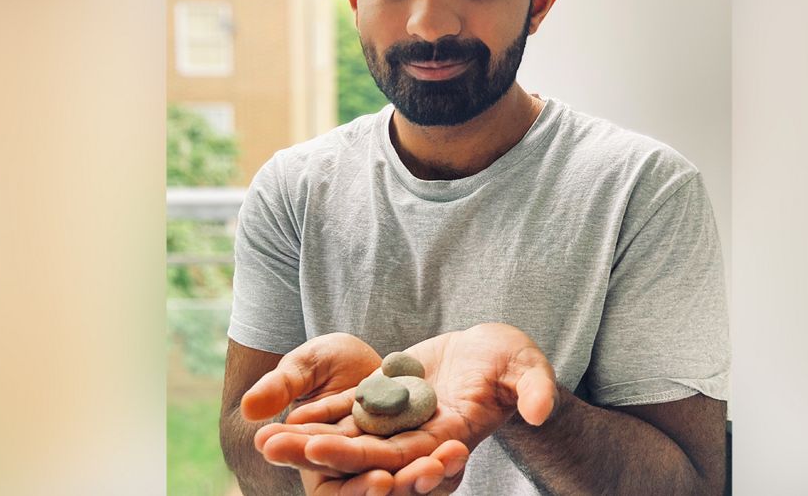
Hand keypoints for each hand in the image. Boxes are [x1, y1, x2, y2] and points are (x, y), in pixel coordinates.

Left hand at [253, 323, 557, 490]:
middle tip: (273, 448)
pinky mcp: (388, 400)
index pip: (406, 455)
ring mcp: (400, 420)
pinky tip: (285, 414)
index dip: (366, 456)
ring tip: (265, 439)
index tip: (322, 452)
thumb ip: (533, 388)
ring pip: (350, 436)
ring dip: (308, 440)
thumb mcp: (527, 368)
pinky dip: (320, 415)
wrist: (493, 351)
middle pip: (365, 452)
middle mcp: (420, 436)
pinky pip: (349, 412)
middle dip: (320, 453)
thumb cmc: (514, 359)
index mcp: (453, 433)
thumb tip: (543, 408)